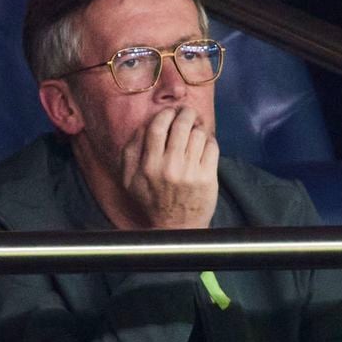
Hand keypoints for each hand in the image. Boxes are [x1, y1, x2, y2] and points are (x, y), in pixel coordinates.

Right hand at [119, 107, 218, 228]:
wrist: (176, 228)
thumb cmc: (152, 201)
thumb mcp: (129, 180)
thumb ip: (130, 151)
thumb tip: (143, 125)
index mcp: (148, 166)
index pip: (157, 128)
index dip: (165, 114)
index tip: (169, 113)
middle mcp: (169, 168)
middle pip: (180, 126)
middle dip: (185, 114)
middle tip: (187, 113)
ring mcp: (190, 173)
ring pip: (198, 134)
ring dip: (198, 127)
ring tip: (196, 129)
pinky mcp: (208, 178)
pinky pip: (212, 147)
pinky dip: (209, 141)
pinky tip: (204, 144)